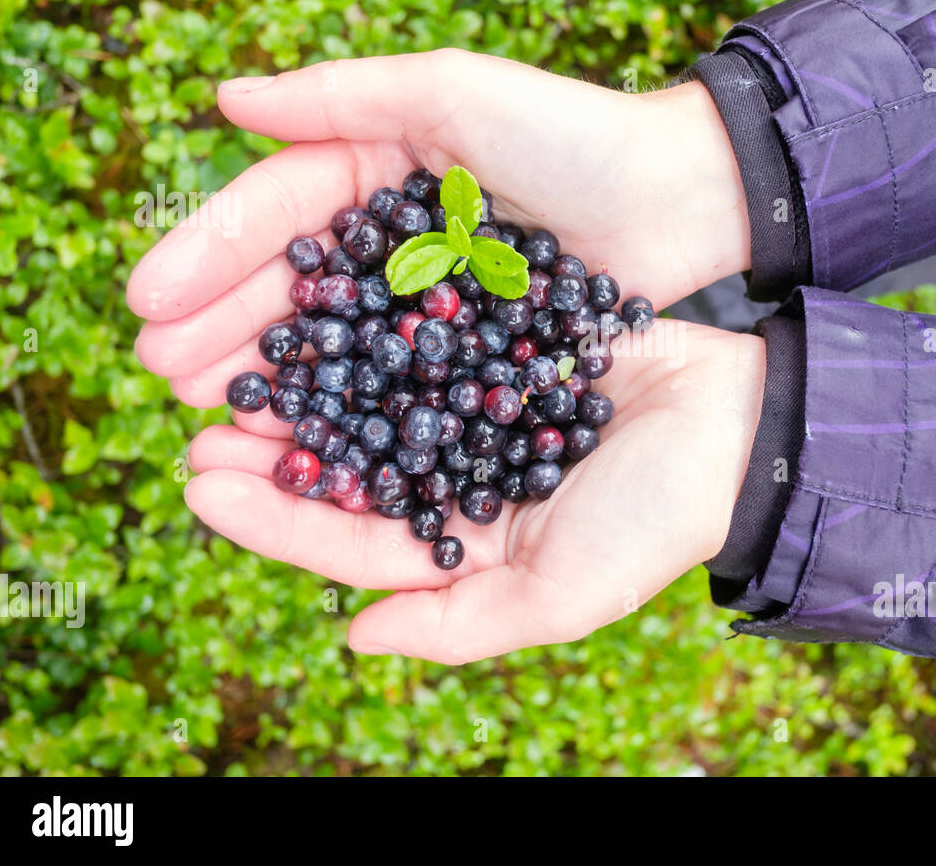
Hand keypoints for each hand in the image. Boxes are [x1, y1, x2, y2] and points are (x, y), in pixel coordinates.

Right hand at [127, 49, 749, 406]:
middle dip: (224, 326)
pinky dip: (351, 408)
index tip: (147, 299)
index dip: (208, 253)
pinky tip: (303, 439)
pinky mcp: (473, 350)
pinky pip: (399, 381)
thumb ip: (342, 96)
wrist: (679, 196)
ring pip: (337, 340)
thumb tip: (224, 100)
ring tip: (211, 413)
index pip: (276, 211)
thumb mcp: (452, 93)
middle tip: (164, 373)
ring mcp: (431, 300)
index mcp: (377, 169)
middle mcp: (394, 238)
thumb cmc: (570, 133)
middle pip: (294, 285)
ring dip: (271, 375)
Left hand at [182, 320, 763, 660]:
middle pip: (346, 466)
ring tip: (241, 354)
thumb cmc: (658, 518)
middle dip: (271, 445)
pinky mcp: (498, 346)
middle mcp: (457, 479)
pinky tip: (319, 296)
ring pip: (370, 396)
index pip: (350, 542)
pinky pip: (421, 333)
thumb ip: (459, 624)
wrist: (739, 423)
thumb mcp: (562, 594)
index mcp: (464, 546)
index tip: (201, 482)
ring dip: (306, 379)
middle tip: (196, 415)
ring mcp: (475, 410)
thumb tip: (354, 638)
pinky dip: (368, 321)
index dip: (274, 519)